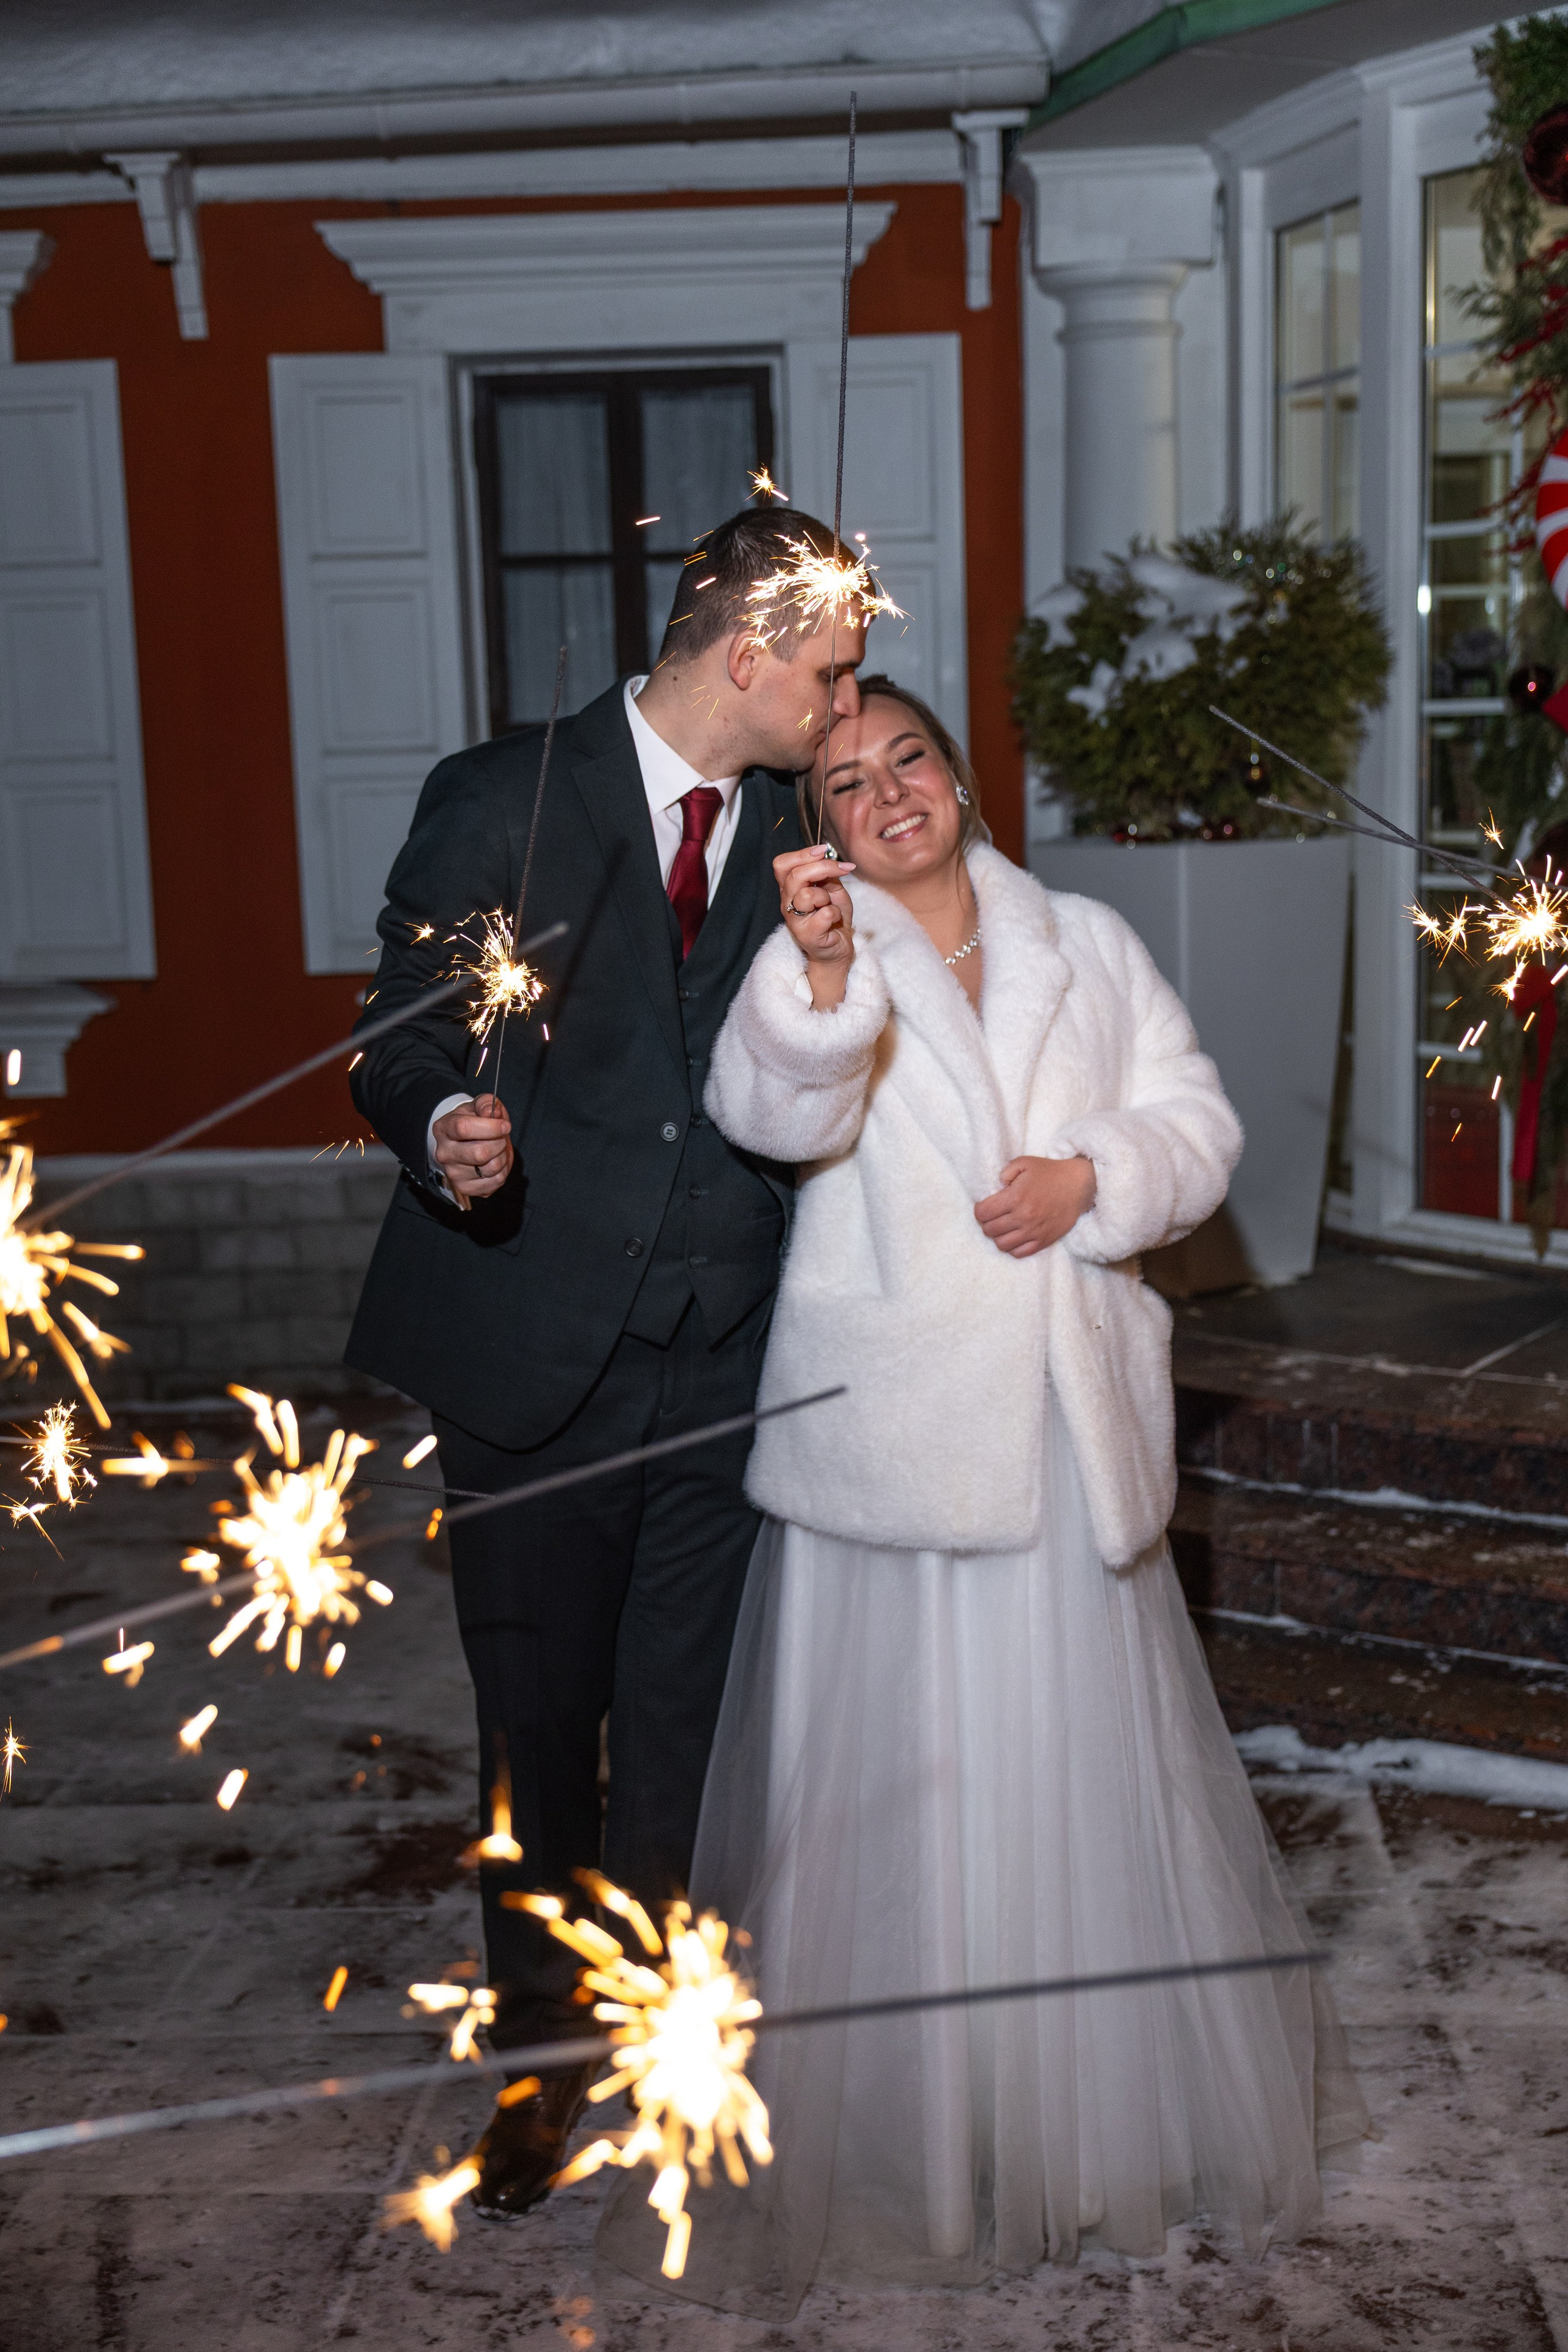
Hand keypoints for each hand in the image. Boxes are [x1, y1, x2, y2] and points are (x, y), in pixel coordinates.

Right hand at [433, 1093, 513, 1202]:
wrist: (468, 1142)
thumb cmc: (474, 1121)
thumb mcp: (478, 1106)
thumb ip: (485, 1103)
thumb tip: (489, 1111)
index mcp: (443, 1128)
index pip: (464, 1128)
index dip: (490, 1127)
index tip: (505, 1125)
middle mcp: (444, 1153)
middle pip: (479, 1153)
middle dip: (499, 1143)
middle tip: (501, 1138)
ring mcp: (453, 1173)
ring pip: (490, 1168)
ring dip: (502, 1157)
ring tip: (497, 1150)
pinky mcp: (465, 1188)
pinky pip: (495, 1181)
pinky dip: (502, 1171)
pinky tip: (495, 1163)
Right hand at [774, 845, 855, 1009]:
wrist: (838, 947)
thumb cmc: (832, 917)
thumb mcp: (832, 889)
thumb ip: (826, 873)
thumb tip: (826, 855)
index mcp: (790, 889)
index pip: (782, 864)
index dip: (802, 853)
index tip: (824, 850)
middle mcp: (787, 903)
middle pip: (795, 876)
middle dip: (822, 868)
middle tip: (841, 870)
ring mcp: (795, 921)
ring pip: (806, 896)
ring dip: (826, 896)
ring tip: (830, 904)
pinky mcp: (807, 936)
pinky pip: (824, 915)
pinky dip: (834, 913)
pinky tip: (834, 919)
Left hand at [974, 1156, 1095, 1258]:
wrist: (1079, 1186)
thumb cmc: (1050, 1173)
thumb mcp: (1025, 1162)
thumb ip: (1006, 1172)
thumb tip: (997, 1185)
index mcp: (1015, 1197)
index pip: (983, 1213)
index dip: (979, 1210)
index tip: (983, 1207)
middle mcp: (1023, 1216)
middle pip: (989, 1230)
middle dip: (986, 1223)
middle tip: (992, 1217)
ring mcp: (1033, 1231)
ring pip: (1001, 1244)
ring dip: (997, 1236)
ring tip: (1002, 1228)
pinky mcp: (1043, 1240)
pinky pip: (1019, 1253)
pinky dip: (1012, 1247)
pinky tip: (1014, 1237)